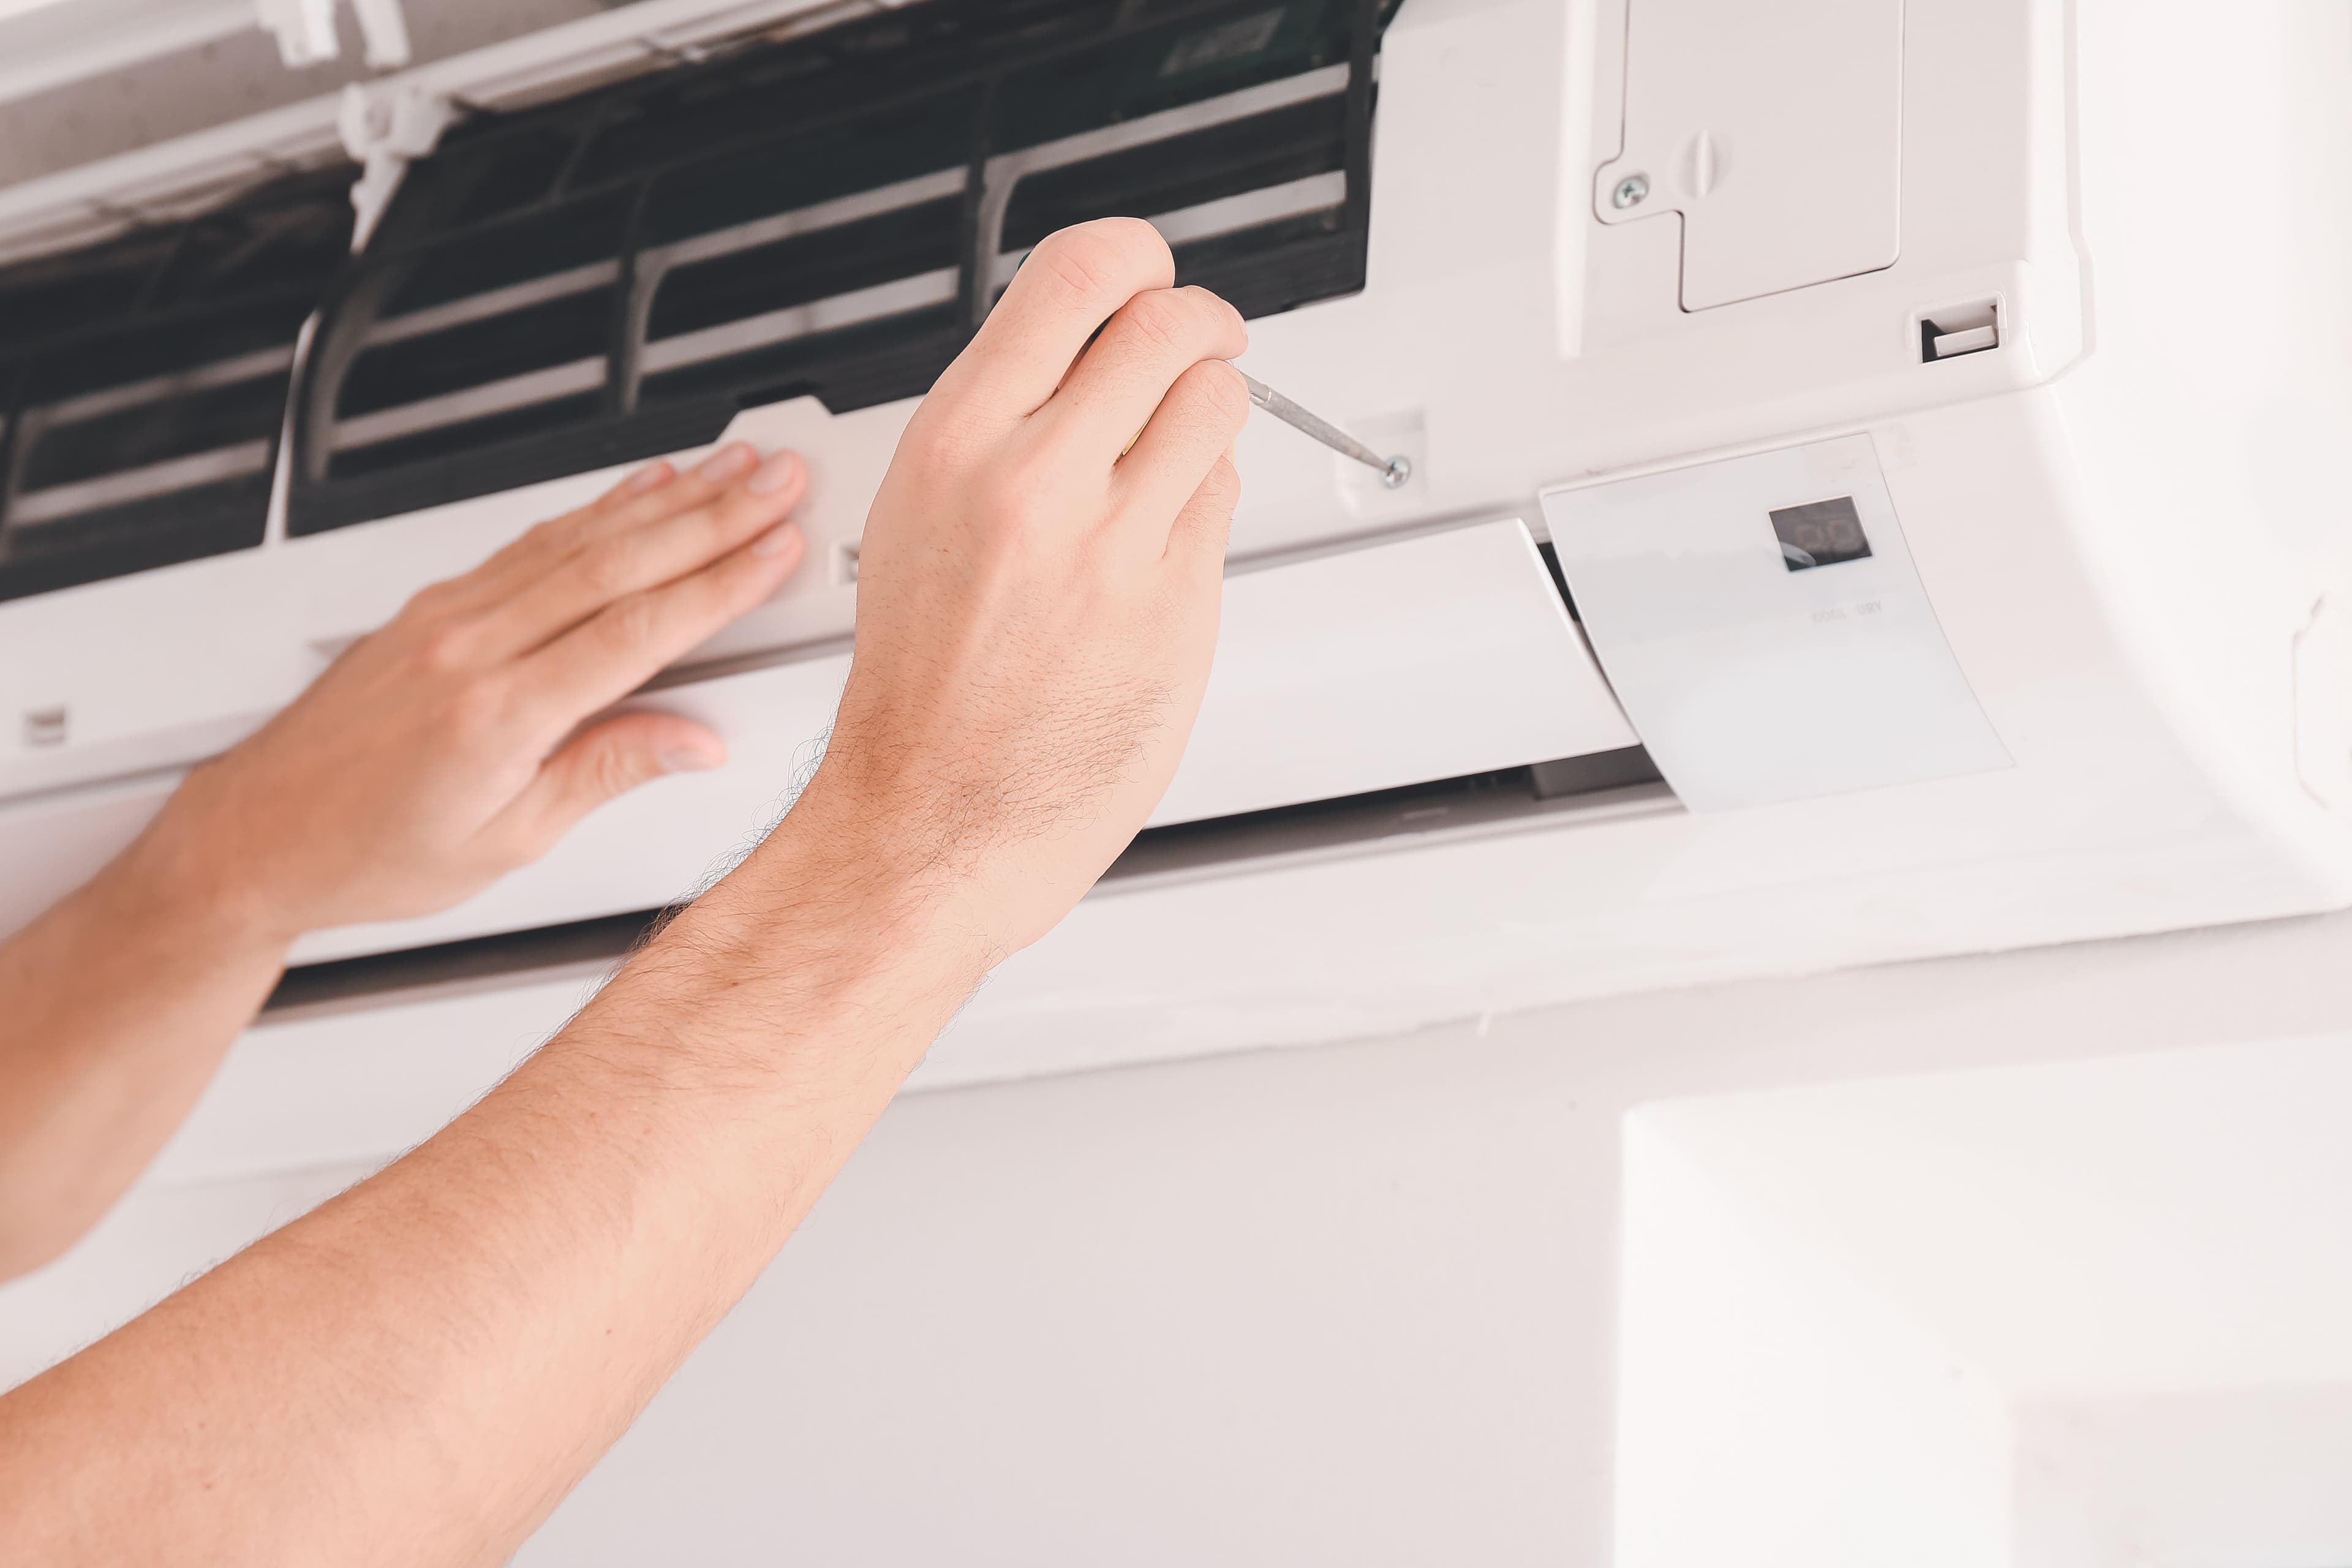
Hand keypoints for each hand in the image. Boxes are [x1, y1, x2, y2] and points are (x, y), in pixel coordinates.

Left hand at [148, 444, 809, 940]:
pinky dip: (597, 510)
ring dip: (667, 498)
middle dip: (713, 516)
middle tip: (779, 481)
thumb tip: (693, 742)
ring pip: (578, 539)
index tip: (776, 549)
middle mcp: (470, 650)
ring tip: (734, 466)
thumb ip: (605, 775)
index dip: (719, 585)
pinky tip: (642, 488)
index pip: (636, 633)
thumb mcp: (506, 842)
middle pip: (617, 565)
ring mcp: (448, 617)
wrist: (261, 835)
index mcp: (497, 718)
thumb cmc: (369, 852)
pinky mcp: (434, 604)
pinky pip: (533, 542)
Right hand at [784, 218, 1248, 955]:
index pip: (1079, 276)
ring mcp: (1113, 546)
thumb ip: (1004, 422)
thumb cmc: (922, 684)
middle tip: (1201, 344)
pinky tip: (1157, 543)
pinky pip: (1220, 503)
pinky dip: (1203, 504)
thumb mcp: (920, 515)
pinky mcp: (1176, 606)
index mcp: (958, 441)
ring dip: (1209, 413)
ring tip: (1172, 454)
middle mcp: (1036, 480)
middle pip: (1170, 324)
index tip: (1152, 273)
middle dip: (1200, 325)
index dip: (1138, 259)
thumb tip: (1093, 351)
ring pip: (1214, 406)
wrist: (930, 817)